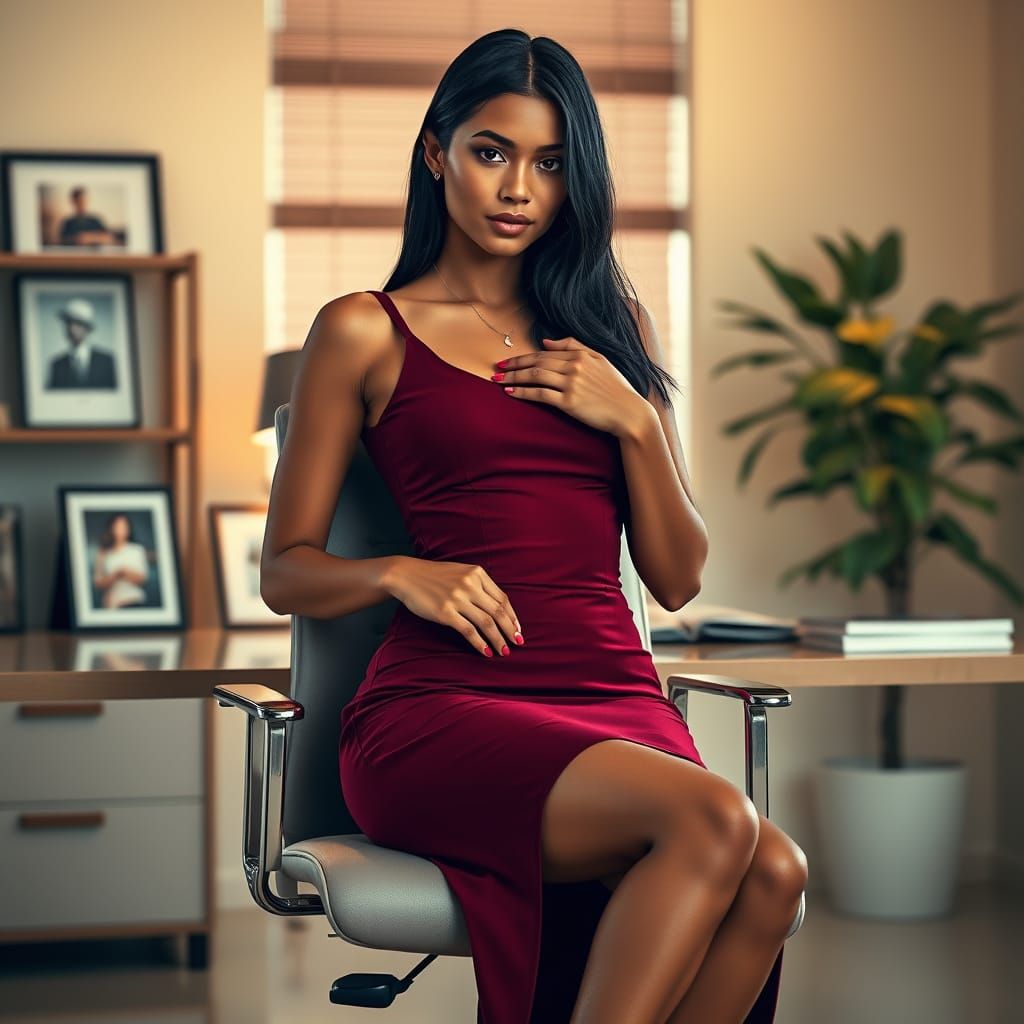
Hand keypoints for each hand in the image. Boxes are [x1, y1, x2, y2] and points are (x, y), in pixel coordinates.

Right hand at [384, 557, 523, 657]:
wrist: (406, 575)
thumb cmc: (435, 576)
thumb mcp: (461, 572)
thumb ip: (478, 585)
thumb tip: (498, 608)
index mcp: (477, 573)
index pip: (503, 598)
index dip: (513, 617)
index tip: (518, 630)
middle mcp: (470, 584)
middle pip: (498, 611)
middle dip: (510, 630)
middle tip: (517, 643)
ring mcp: (457, 598)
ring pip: (486, 623)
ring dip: (498, 639)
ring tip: (504, 651)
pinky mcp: (445, 612)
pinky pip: (469, 630)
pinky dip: (480, 643)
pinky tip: (486, 651)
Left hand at [491, 337, 647, 436]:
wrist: (629, 412)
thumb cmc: (616, 388)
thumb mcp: (600, 359)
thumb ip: (574, 346)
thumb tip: (545, 342)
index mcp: (580, 355)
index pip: (544, 354)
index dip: (522, 357)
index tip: (507, 361)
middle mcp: (574, 367)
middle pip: (536, 363)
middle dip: (513, 366)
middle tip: (497, 370)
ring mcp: (571, 384)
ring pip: (534, 376)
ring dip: (513, 378)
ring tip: (498, 382)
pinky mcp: (569, 402)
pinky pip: (540, 395)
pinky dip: (523, 393)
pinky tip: (511, 393)